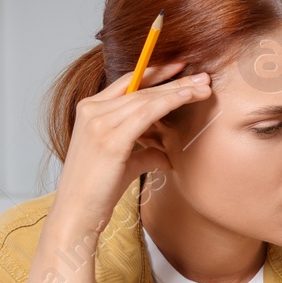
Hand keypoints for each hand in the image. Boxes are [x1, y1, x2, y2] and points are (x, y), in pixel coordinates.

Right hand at [49, 61, 210, 235]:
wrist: (77, 214)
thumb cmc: (97, 191)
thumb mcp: (123, 163)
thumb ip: (145, 152)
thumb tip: (167, 155)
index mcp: (90, 110)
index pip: (127, 83)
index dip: (155, 73)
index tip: (180, 68)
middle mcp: (92, 111)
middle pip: (141, 88)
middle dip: (175, 80)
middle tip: (203, 76)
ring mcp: (99, 123)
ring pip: (147, 98)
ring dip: (179, 90)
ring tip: (204, 87)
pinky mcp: (111, 139)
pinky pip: (147, 113)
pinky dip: (170, 102)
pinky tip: (188, 97)